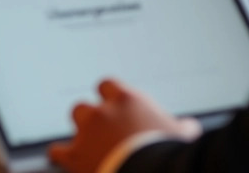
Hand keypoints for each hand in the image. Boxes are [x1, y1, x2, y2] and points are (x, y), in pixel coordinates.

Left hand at [47, 79, 200, 172]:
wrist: (148, 172)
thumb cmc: (165, 152)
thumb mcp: (180, 136)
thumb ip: (182, 128)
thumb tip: (190, 128)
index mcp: (127, 100)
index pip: (107, 85)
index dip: (109, 97)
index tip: (114, 107)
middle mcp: (103, 111)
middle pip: (86, 105)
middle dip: (91, 117)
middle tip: (101, 132)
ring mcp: (87, 132)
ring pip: (75, 120)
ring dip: (79, 131)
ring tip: (86, 145)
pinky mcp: (75, 155)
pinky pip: (57, 150)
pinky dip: (61, 155)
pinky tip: (66, 160)